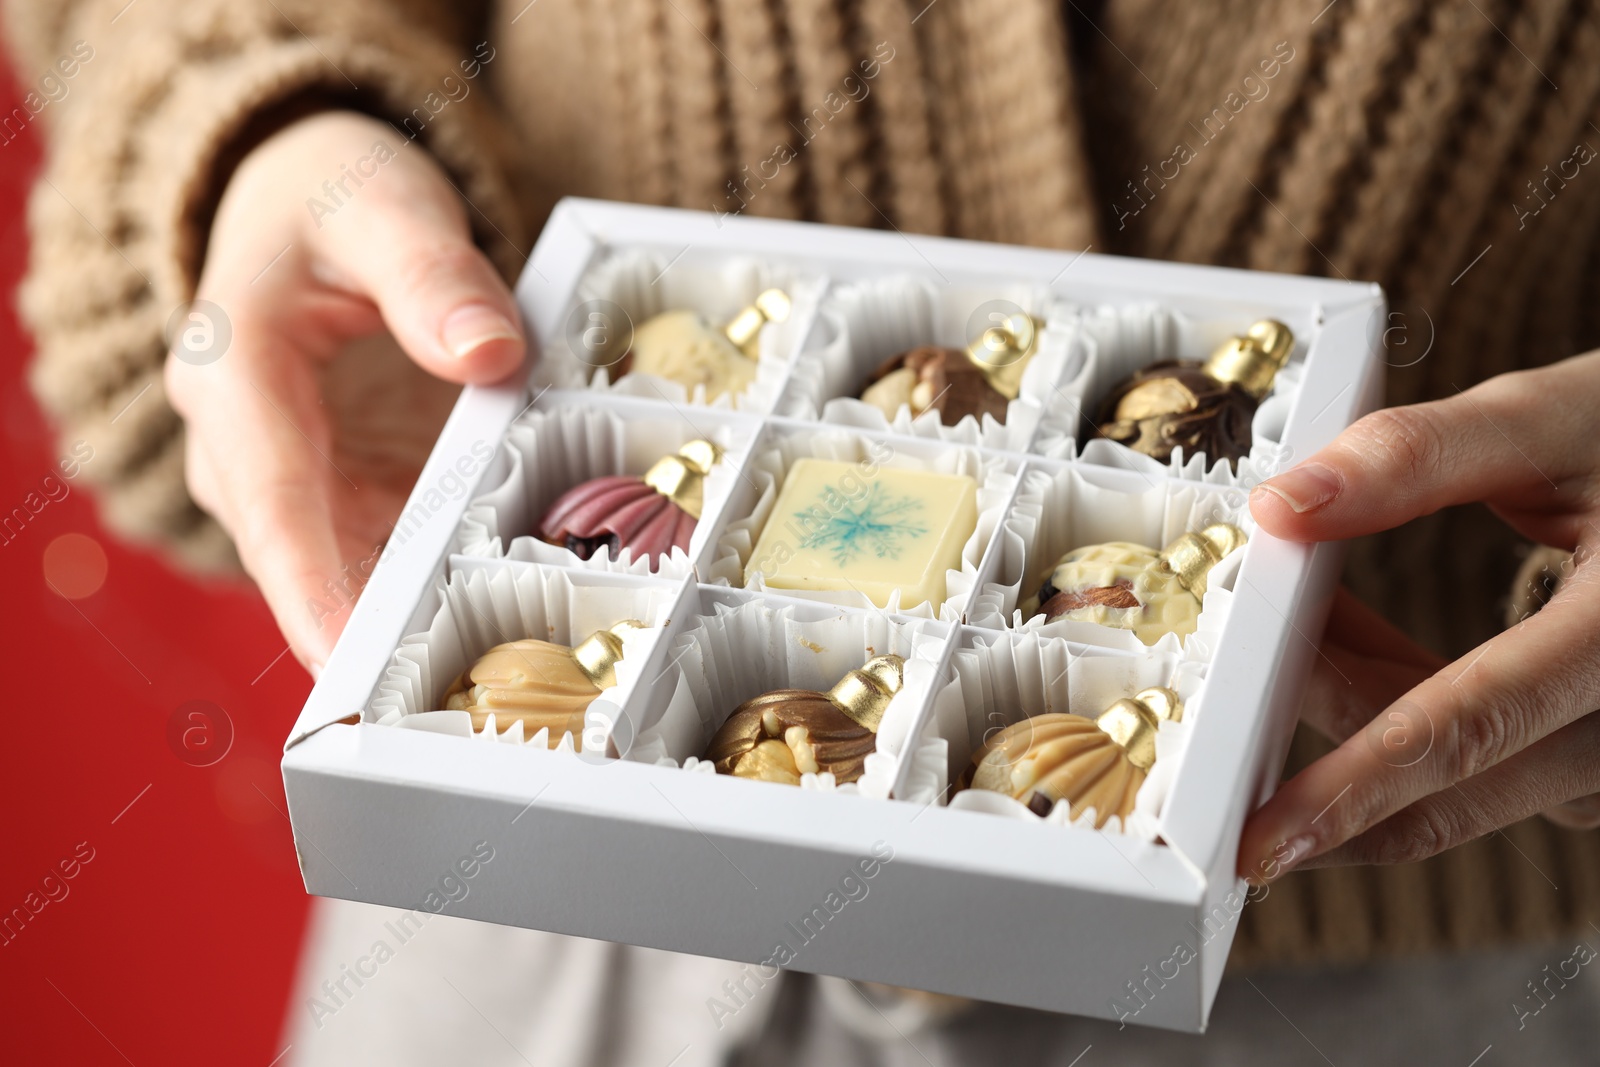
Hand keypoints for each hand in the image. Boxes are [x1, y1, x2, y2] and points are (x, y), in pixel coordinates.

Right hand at [164, 111, 524, 675]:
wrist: (310, 208)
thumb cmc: (333, 201)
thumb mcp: (380, 206)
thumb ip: (431, 273)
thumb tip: (490, 353)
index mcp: (233, 374)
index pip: (268, 494)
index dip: (307, 582)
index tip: (346, 659)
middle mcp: (247, 450)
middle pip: (306, 561)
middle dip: (367, 640)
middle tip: (440, 713)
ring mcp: (297, 485)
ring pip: (348, 575)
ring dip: (409, 628)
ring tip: (485, 696)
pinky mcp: (345, 499)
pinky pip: (388, 559)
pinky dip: (438, 591)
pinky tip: (505, 630)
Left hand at [1238, 351, 1599, 880]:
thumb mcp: (1554, 420)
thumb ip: (1416, 456)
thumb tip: (1280, 507)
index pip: (1467, 730)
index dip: (1354, 789)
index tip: (1263, 837)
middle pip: (1443, 773)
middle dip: (1322, 739)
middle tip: (1224, 688)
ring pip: (1451, 775)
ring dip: (1350, 708)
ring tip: (1282, 622)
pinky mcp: (1587, 752)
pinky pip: (1474, 757)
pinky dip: (1391, 703)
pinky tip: (1336, 635)